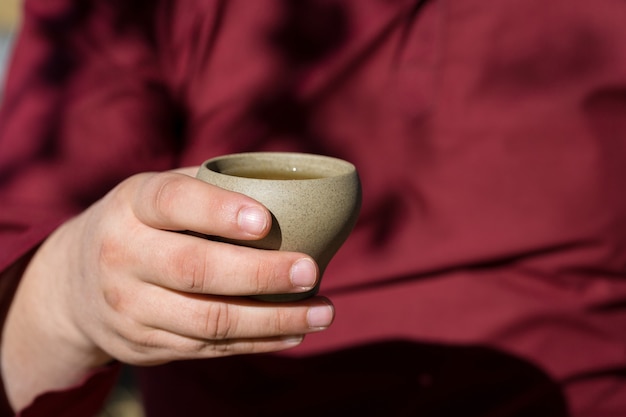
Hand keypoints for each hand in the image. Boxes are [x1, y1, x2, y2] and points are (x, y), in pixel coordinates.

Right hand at [1, 168, 333, 410]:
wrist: (73, 285)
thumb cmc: (141, 225)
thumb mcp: (156, 193)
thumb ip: (210, 188)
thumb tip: (294, 191)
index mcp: (132, 206)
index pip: (173, 203)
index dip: (219, 212)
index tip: (266, 221)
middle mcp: (124, 256)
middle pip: (196, 270)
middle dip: (260, 274)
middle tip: (311, 271)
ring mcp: (131, 307)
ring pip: (209, 321)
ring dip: (274, 320)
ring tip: (323, 311)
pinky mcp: (145, 344)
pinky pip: (209, 349)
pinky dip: (258, 342)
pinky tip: (295, 332)